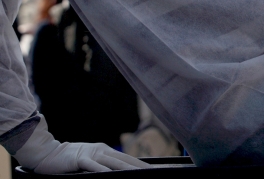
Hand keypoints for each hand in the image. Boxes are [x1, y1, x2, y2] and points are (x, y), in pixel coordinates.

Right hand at [15, 118, 147, 173]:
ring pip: (113, 163)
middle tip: (154, 174)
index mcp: (105, 151)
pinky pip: (94, 166)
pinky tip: (112, 175)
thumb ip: (100, 167)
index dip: (141, 165)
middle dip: (140, 168)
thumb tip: (115, 175)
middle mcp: (102, 150)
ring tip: (140, 176)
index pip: (127, 159)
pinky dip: (103, 171)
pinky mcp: (79, 159)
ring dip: (127, 169)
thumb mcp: (88, 163)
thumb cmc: (67, 161)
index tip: (154, 171)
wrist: (46, 153)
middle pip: (125, 160)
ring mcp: (91, 154)